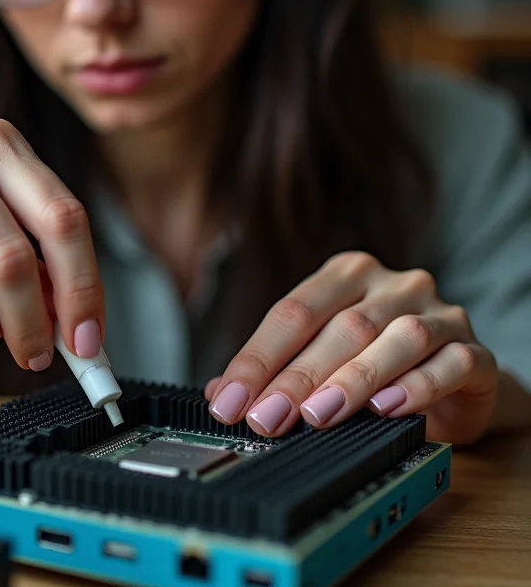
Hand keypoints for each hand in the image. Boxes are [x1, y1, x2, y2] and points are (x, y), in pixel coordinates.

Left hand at [206, 251, 497, 444]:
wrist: (453, 380)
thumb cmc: (377, 361)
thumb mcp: (322, 356)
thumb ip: (276, 367)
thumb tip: (219, 392)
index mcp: (346, 274)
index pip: (293, 311)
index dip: (256, 358)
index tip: (228, 402)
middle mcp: (393, 283)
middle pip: (339, 327)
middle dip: (296, 376)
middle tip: (265, 418)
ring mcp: (438, 311)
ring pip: (396, 337)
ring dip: (353, 379)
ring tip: (317, 414)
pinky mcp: (473, 349)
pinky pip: (449, 363)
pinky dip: (417, 386)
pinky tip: (387, 408)